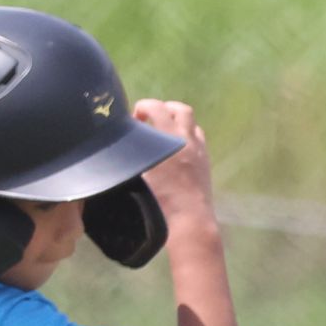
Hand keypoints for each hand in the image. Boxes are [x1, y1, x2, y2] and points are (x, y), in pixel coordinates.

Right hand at [136, 99, 212, 226]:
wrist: (189, 219)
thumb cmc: (159, 201)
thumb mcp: (137, 177)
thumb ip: (130, 157)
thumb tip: (120, 147)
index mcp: (169, 140)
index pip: (157, 108)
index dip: (144, 106)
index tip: (134, 116)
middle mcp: (187, 140)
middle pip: (180, 110)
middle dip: (164, 108)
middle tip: (150, 119)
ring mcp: (200, 150)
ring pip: (192, 123)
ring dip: (178, 121)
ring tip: (164, 132)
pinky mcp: (206, 161)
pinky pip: (198, 139)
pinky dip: (187, 136)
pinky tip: (177, 149)